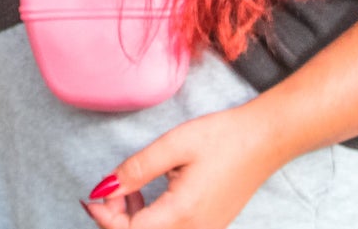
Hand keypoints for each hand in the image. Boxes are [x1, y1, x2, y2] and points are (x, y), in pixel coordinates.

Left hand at [82, 102, 281, 228]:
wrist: (266, 140)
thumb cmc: (224, 137)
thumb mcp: (174, 145)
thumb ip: (137, 169)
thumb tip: (105, 188)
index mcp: (183, 214)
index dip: (104, 217)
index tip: (90, 195)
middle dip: (116, 219)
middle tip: (108, 188)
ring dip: (133, 220)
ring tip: (129, 186)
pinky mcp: (209, 226)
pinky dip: (152, 218)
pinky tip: (148, 193)